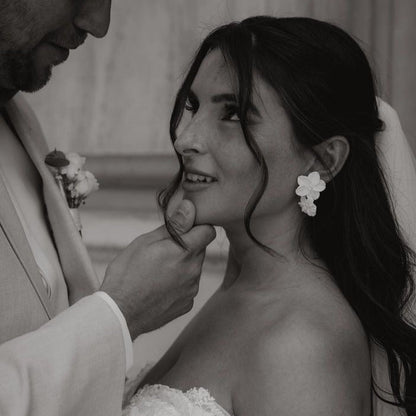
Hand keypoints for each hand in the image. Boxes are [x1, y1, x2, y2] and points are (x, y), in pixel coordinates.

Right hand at [100, 199, 215, 339]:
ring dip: (182, 265)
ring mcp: (192, 289)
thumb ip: (174, 226)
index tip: (183, 229)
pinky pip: (188, 286)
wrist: (119, 313)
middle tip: (162, 251)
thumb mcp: (145, 242)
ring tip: (157, 271)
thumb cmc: (127, 274)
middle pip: (200, 249)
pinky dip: (178, 283)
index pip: (208, 231)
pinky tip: (159, 286)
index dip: (197, 227)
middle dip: (186, 246)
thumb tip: (190, 208)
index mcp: (185, 252)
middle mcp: (194, 270)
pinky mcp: (187, 303)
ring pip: (194, 268)